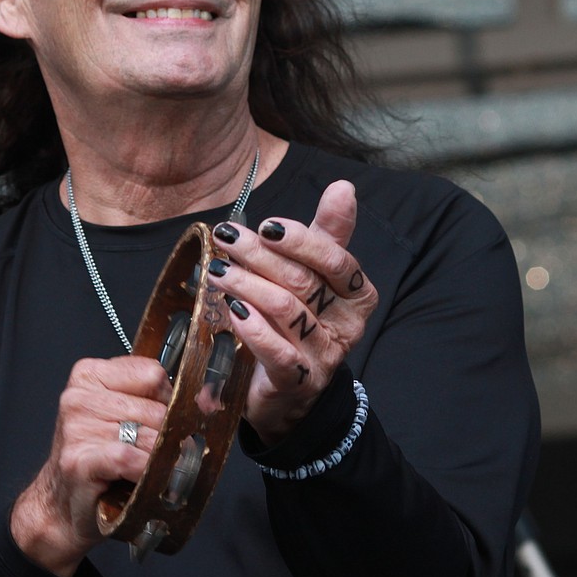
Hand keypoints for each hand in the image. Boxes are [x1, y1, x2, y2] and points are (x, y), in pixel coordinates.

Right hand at [10, 355, 170, 576]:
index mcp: (90, 375)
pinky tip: (141, 479)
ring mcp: (76, 428)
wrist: (62, 506)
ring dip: (158, 459)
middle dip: (165, 435)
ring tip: (148, 469)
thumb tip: (208, 398)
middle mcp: (78, 397)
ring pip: (149, 436)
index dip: (168, 400)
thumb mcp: (126, 415)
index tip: (165, 419)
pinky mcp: (78, 460)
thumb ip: (159, 399)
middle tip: (155, 454)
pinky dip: (146, 472)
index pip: (153, 374)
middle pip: (155, 407)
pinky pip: (131, 458)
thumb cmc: (98, 460)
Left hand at [209, 180, 378, 443]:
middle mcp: (347, 326)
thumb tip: (343, 187)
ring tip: (219, 271)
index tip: (267, 225)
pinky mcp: (298, 382)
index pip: (336, 260)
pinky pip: (278, 353)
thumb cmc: (300, 323)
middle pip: (305, 282)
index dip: (301, 240)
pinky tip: (233, 310)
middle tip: (228, 238)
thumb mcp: (315, 276)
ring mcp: (324, 357)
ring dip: (249, 285)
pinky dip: (254, 329)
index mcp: (358, 295)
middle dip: (263, 256)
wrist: (288, 390)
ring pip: (287, 312)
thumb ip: (327, 234)